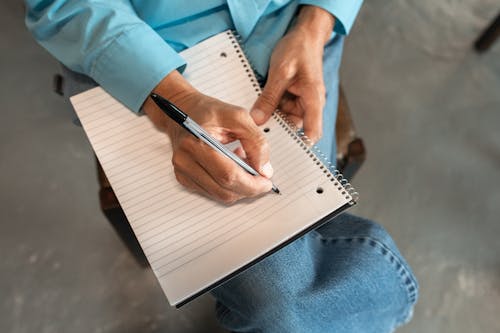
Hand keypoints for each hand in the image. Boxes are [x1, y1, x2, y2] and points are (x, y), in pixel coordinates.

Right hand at [143, 71, 272, 203]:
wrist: (183, 111)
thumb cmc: (209, 112)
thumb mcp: (239, 117)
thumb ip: (256, 142)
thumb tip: (264, 170)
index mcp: (196, 142)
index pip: (227, 175)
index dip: (251, 184)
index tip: (266, 182)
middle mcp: (185, 160)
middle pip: (224, 190)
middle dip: (248, 189)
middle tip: (262, 179)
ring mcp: (182, 171)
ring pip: (220, 195)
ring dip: (239, 187)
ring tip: (244, 165)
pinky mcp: (184, 178)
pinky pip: (213, 192)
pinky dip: (228, 186)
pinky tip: (231, 168)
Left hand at [251, 6, 334, 142]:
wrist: (304, 35)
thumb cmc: (298, 49)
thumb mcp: (280, 72)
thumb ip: (268, 97)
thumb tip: (257, 120)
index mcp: (314, 100)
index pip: (313, 132)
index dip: (301, 146)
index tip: (285, 155)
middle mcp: (310, 105)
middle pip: (295, 128)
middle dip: (279, 132)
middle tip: (259, 139)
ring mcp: (301, 102)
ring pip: (285, 120)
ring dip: (272, 120)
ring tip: (256, 120)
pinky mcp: (293, 99)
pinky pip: (281, 110)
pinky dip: (271, 110)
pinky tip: (259, 109)